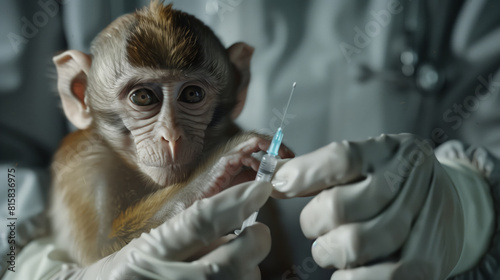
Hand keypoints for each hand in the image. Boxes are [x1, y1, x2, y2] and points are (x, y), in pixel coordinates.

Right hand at [51, 181, 272, 279]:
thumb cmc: (130, 273)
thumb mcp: (149, 246)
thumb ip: (188, 232)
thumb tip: (236, 215)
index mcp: (148, 254)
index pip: (198, 223)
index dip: (233, 204)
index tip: (260, 189)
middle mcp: (165, 279)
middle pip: (228, 262)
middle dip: (254, 243)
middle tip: (258, 232)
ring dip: (248, 270)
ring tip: (235, 263)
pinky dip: (240, 279)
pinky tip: (229, 275)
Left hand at [272, 134, 493, 279]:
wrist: (452, 206)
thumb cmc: (392, 183)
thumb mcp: (363, 163)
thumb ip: (317, 169)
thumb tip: (272, 175)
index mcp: (390, 151)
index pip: (341, 159)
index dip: (301, 174)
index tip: (277, 185)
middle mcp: (411, 181)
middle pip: (339, 206)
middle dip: (312, 221)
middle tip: (315, 227)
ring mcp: (423, 222)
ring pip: (355, 244)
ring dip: (329, 251)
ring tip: (330, 248)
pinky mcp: (428, 262)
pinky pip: (380, 278)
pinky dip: (352, 279)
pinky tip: (345, 273)